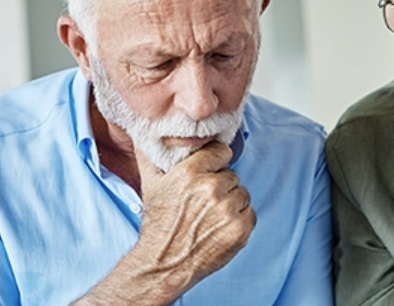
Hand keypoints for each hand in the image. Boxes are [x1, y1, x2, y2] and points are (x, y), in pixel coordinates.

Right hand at [73, 142, 255, 304]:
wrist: (163, 264)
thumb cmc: (158, 223)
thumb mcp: (150, 184)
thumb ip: (150, 153)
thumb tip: (143, 128)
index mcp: (190, 172)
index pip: (221, 151)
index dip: (215, 162)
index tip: (207, 174)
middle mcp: (211, 188)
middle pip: (231, 175)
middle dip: (221, 187)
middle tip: (203, 203)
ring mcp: (227, 209)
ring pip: (242, 193)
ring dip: (231, 203)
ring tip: (210, 217)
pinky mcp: (240, 229)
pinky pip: (250, 213)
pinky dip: (239, 221)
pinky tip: (219, 229)